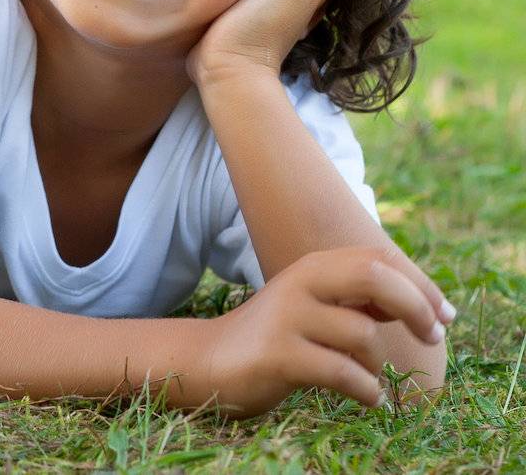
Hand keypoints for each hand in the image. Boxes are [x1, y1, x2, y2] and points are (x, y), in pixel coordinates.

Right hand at [197, 246, 453, 417]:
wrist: (212, 360)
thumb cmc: (278, 336)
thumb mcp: (316, 304)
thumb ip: (359, 297)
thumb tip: (421, 304)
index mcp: (313, 266)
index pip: (378, 258)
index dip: (420, 284)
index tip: (445, 316)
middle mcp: (299, 283)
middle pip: (374, 276)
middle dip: (415, 307)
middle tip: (433, 336)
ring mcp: (286, 318)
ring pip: (362, 334)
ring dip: (379, 365)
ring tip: (369, 379)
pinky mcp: (277, 355)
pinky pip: (343, 373)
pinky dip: (367, 391)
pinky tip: (368, 399)